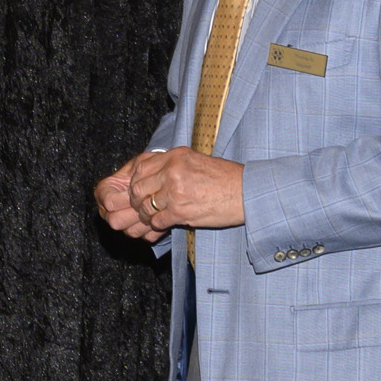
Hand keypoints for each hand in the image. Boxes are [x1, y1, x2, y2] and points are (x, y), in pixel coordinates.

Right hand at [94, 155, 162, 241]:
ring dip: (145, 223)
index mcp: (105, 191)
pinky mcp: (136, 231)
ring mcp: (122, 222)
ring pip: (130, 231)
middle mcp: (108, 210)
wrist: (158, 177)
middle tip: (148, 205)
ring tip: (157, 212)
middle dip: (133, 214)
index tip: (136, 193)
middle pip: (115, 221)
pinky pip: (144, 237)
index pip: (109, 202)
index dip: (124, 200)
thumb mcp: (140, 165)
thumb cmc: (147, 169)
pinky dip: (155, 230)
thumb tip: (133, 190)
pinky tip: (161, 219)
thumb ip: (135, 175)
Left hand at [128, 147, 244, 231]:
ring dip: (146, 214)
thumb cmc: (225, 178)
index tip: (137, 189)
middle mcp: (172, 171)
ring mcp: (175, 191)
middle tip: (141, 206)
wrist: (246, 193)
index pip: (140, 168)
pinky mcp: (181, 211)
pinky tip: (165, 223)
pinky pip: (157, 220)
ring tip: (153, 216)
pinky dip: (158, 224)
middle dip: (137, 200)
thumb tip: (152, 174)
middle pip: (138, 188)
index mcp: (175, 156)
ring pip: (145, 206)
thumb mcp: (195, 160)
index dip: (135, 181)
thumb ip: (172, 165)